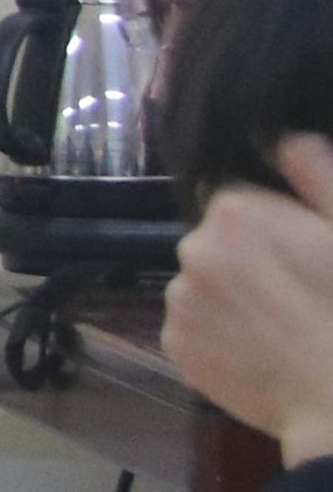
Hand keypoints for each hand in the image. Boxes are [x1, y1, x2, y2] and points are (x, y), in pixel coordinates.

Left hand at [171, 139, 332, 466]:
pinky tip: (263, 353)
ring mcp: (178, 300)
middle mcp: (192, 249)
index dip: (274, 227)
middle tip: (298, 295)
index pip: (238, 201)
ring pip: (204, 287)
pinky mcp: (174, 346)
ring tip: (283, 329)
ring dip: (232, 299)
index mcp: (235, 211)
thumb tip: (282, 137)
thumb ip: (316, 174)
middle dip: (249, 261)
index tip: (305, 254)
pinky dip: (220, 337)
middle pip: (216, 244)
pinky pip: (194, 329)